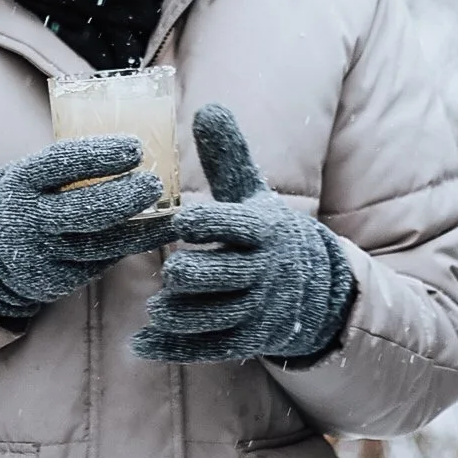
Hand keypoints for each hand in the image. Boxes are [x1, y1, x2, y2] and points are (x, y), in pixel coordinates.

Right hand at [0, 136, 180, 328]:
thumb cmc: (28, 197)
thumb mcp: (33, 175)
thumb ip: (72, 166)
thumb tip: (137, 149)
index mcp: (17, 183)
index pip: (59, 163)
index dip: (99, 155)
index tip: (136, 147)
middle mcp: (24, 221)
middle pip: (81, 211)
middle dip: (123, 198)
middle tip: (155, 184)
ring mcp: (39, 256)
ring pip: (98, 245)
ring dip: (140, 231)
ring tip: (171, 215)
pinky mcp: (54, 282)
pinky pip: (98, 263)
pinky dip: (128, 248)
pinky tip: (153, 234)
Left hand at [130, 104, 355, 367]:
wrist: (318, 290)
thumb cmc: (266, 232)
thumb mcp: (253, 194)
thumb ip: (228, 156)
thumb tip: (207, 108)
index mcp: (263, 229)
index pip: (235, 224)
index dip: (209, 222)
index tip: (181, 218)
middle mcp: (264, 270)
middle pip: (224, 274)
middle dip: (193, 274)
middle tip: (172, 270)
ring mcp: (259, 308)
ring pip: (216, 315)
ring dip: (183, 314)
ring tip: (155, 308)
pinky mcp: (249, 339)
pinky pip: (209, 348)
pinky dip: (173, 349)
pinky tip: (139, 345)